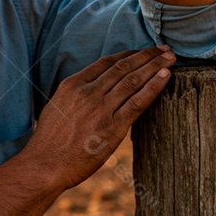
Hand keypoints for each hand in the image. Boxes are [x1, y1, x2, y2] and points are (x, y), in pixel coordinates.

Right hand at [21, 47, 174, 190]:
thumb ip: (76, 95)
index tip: (142, 51)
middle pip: (123, 67)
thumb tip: (93, 88)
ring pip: (133, 80)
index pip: (106, 62)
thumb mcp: (57, 107)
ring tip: (170, 58)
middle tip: (165, 49)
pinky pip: (138, 102)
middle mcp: (88, 92)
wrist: (44, 165)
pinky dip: (153, 87)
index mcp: (73, 85)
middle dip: (147, 55)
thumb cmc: (49, 141)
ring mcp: (101, 109)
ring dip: (154, 66)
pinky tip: (165, 77)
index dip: (128, 54)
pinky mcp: (112, 127)